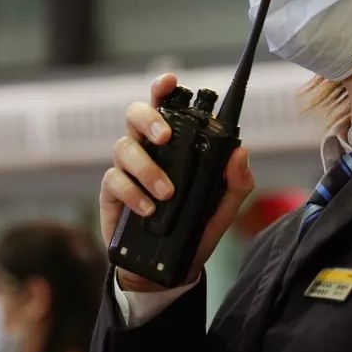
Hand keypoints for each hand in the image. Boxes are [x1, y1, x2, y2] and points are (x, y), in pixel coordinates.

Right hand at [98, 73, 255, 291]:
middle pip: (134, 114)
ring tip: (166, 191)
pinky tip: (149, 208)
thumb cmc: (194, 228)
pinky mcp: (112, 193)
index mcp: (173, 144)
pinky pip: (114, 180)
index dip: (162, 88)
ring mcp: (126, 170)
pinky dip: (132, 192)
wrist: (168, 271)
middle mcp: (147, 149)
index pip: (164, 106)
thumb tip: (240, 152)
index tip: (170, 81)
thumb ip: (236, 181)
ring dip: (146, 166)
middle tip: (166, 136)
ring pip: (123, 147)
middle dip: (149, 118)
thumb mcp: (223, 207)